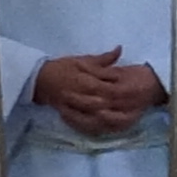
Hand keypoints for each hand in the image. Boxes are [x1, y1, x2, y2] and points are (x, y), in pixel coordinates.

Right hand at [31, 50, 163, 137]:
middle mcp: (82, 95)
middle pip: (105, 105)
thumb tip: (120, 49)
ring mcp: (76, 107)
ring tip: (127, 120)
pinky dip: (96, 127)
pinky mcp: (70, 116)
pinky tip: (109, 128)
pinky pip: (84, 125)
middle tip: (137, 109)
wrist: (40, 79)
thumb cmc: (63, 67)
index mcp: (87, 79)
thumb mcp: (83, 60)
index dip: (123, 91)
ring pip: (96, 117)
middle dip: (120, 108)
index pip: (109, 87)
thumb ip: (103, 59)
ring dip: (111, 119)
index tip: (137, 92)